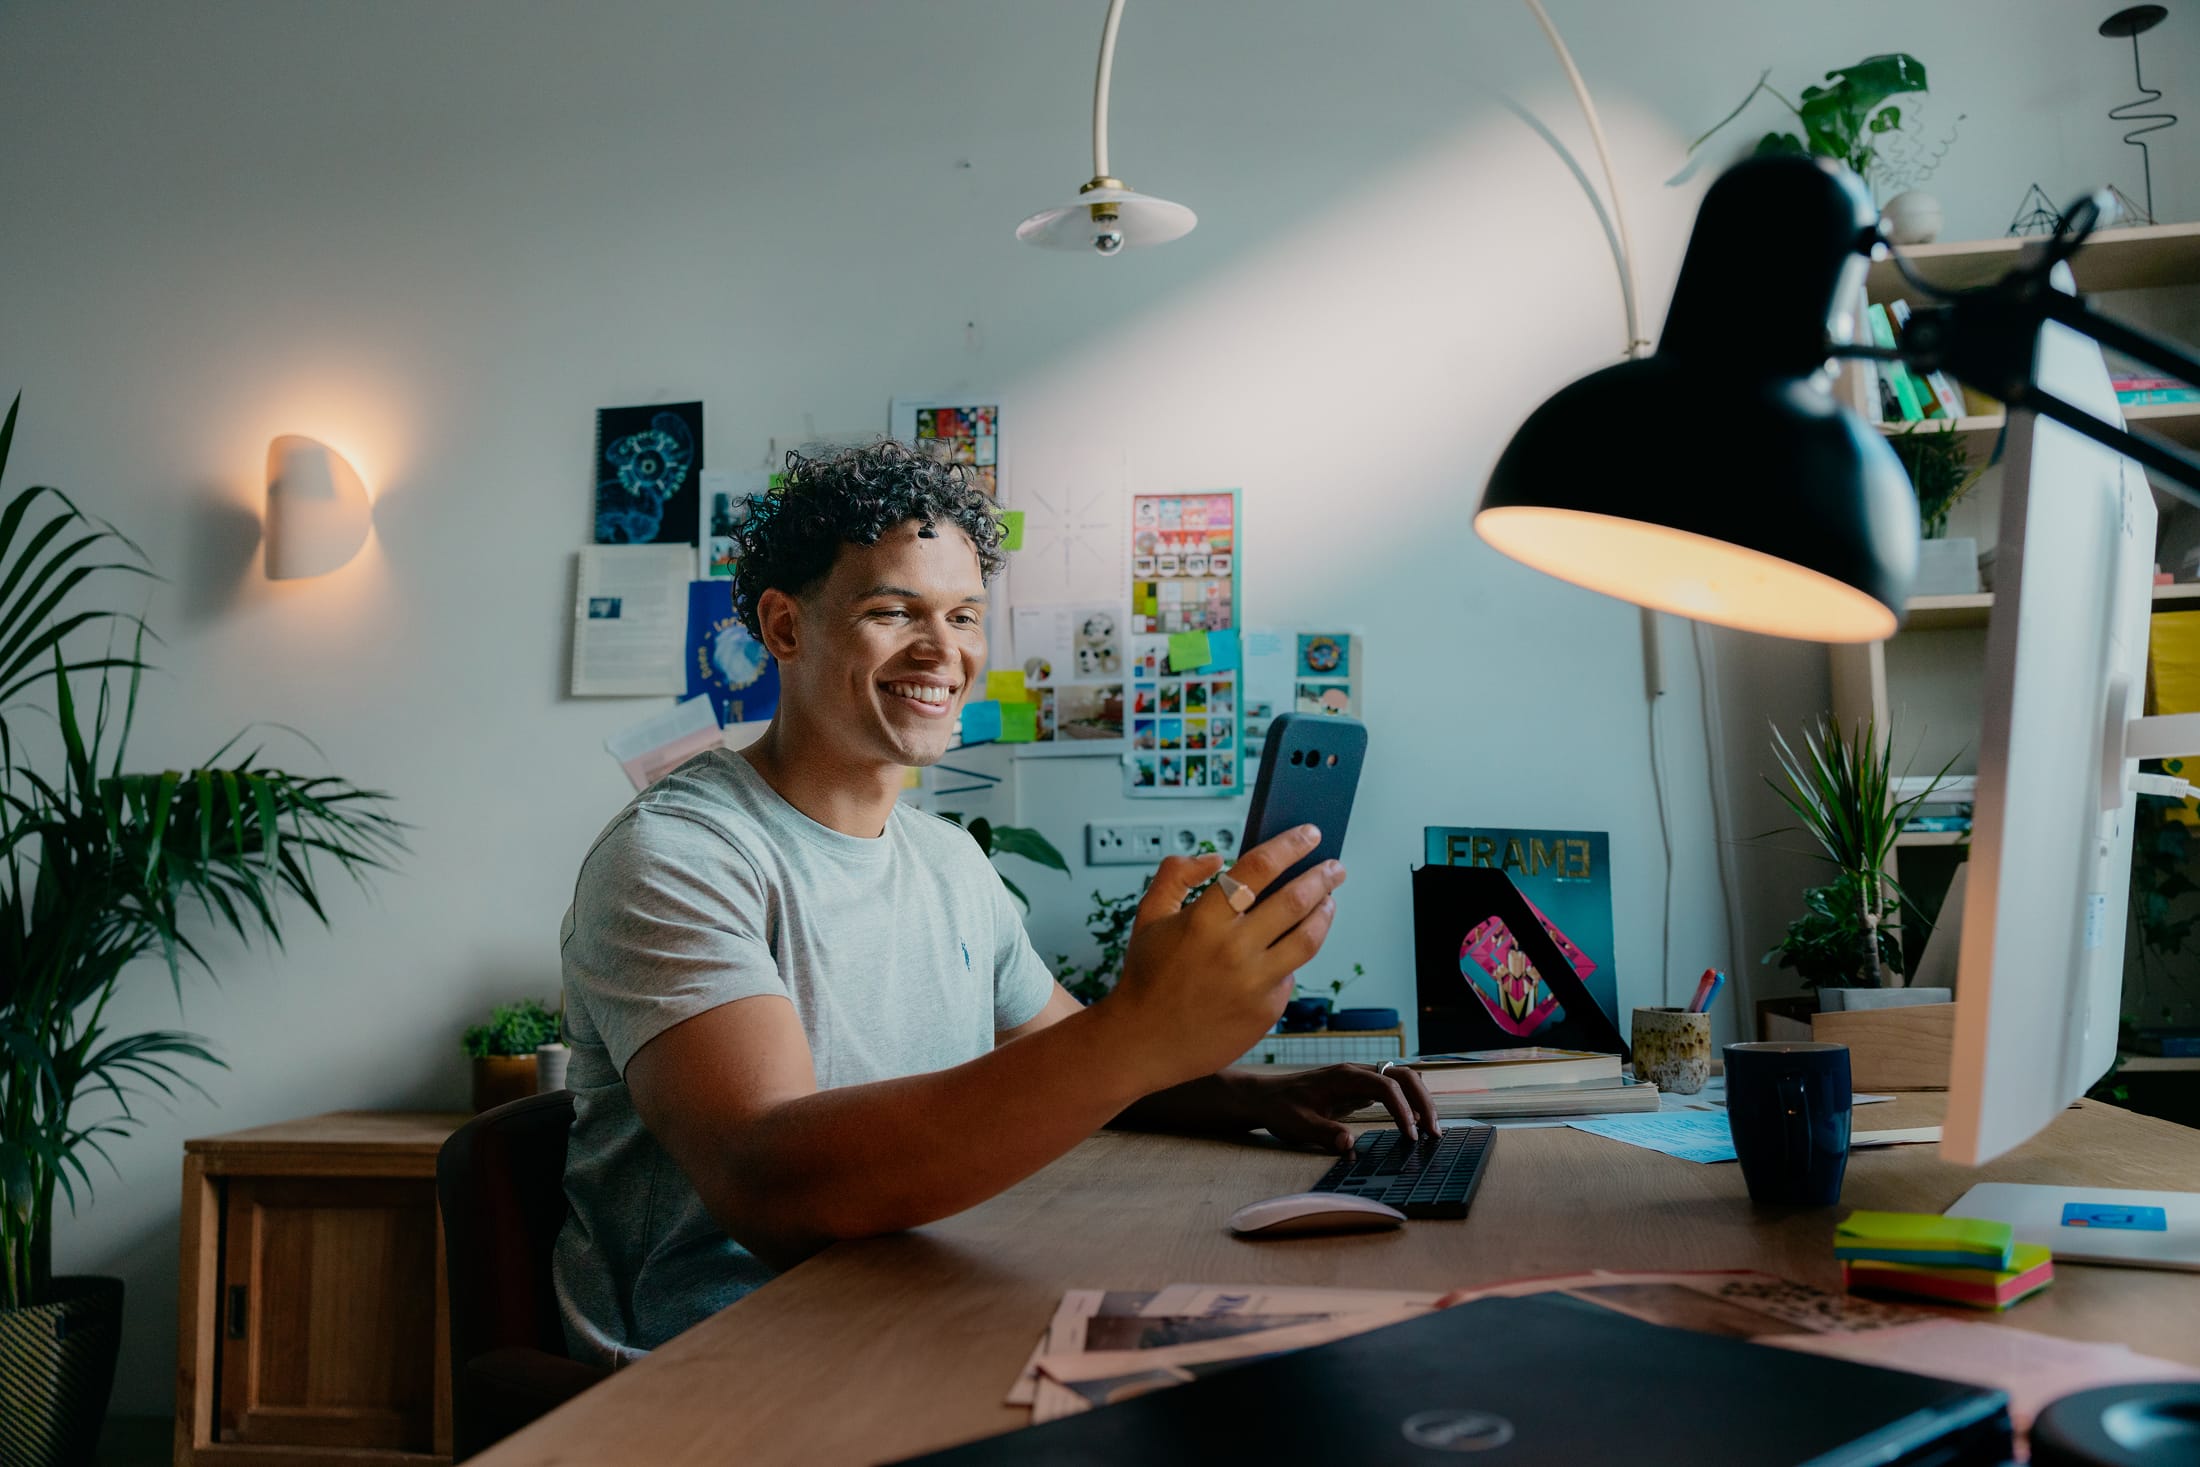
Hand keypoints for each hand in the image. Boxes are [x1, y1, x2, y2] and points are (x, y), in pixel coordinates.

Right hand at [1101, 824, 1345, 1090]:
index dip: (1290, 846)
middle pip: (1296, 901)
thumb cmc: (1147, 977)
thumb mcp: (1149, 915)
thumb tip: (1216, 859)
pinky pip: (1290, 975)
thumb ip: (1176, 874)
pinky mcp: (1266, 1011)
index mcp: (1204, 920)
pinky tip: (1288, 950)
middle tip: (1334, 867)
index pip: (1259, 869)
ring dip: (1324, 913)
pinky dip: (1292, 958)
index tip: (1309, 834)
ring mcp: (1254, 983)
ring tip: (1328, 902)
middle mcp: (1233, 950)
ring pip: (1308, 939)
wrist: (1143, 1041)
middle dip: (1322, 877)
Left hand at [1229, 1063, 1439, 1153]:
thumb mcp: (1298, 1125)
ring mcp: (1360, 1078)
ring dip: (1420, 1101)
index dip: (1402, 1109)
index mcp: (1344, 1076)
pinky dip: (1409, 1104)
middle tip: (1435, 1132)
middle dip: (1423, 1101)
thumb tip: (1350, 1145)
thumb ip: (1324, 1133)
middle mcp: (1356, 1072)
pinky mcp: (1359, 1089)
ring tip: (1432, 1130)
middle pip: (1403, 1076)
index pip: (1386, 1085)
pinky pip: (1393, 1090)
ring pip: (1402, 1080)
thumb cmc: (1281, 1109)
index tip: (1410, 1135)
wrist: (1265, 1097)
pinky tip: (1415, 1124)